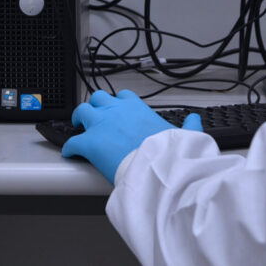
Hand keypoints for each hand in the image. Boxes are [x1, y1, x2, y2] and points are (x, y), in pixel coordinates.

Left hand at [62, 90, 202, 183]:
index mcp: (136, 108)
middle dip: (95, 106)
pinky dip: (70, 148)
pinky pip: (72, 143)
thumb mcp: (184, 136)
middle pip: (98, 98)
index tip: (118, 109)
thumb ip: (189, 126)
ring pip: (81, 112)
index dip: (118, 103)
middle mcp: (116, 112)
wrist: (157, 169)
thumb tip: (195, 120)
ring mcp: (100, 125)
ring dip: (79, 119)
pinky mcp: (89, 143)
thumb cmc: (168, 153)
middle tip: (95, 116)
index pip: (123, 96)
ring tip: (78, 127)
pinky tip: (70, 153)